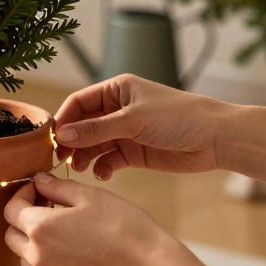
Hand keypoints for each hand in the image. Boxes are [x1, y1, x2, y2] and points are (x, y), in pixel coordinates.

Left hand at [2, 172, 178, 265]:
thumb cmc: (123, 226)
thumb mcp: (89, 195)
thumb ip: (57, 187)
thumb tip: (39, 181)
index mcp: (39, 229)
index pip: (11, 210)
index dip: (22, 194)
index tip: (37, 188)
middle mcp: (38, 257)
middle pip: (12, 235)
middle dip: (22, 217)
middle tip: (47, 205)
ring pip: (24, 257)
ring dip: (31, 240)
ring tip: (59, 227)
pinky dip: (47, 259)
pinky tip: (71, 247)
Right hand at [53, 74, 226, 178]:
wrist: (215, 138)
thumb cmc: (177, 117)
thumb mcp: (133, 120)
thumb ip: (96, 129)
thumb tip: (62, 135)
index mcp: (116, 90)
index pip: (79, 102)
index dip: (64, 119)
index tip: (51, 138)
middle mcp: (118, 109)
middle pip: (83, 125)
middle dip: (71, 141)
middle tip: (60, 158)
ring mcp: (126, 132)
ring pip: (94, 144)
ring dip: (84, 156)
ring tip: (79, 168)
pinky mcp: (134, 152)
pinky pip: (109, 160)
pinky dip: (103, 168)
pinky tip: (103, 174)